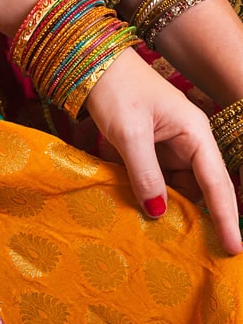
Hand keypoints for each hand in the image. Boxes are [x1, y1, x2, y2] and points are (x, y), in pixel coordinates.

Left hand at [86, 48, 242, 254]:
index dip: (225, 217)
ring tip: (168, 242)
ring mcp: (167, 149)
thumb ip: (145, 173)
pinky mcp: (148, 152)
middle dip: (198, 218)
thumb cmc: (118, 92)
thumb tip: (158, 211)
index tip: (234, 247)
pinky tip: (144, 216)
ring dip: (170, 210)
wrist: (95, 69)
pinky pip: (155, 181)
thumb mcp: (130, 135)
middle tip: (198, 254)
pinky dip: (151, 198)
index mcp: (194, 134)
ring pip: (176, 188)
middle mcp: (187, 144)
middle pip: (199, 190)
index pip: (216, 183)